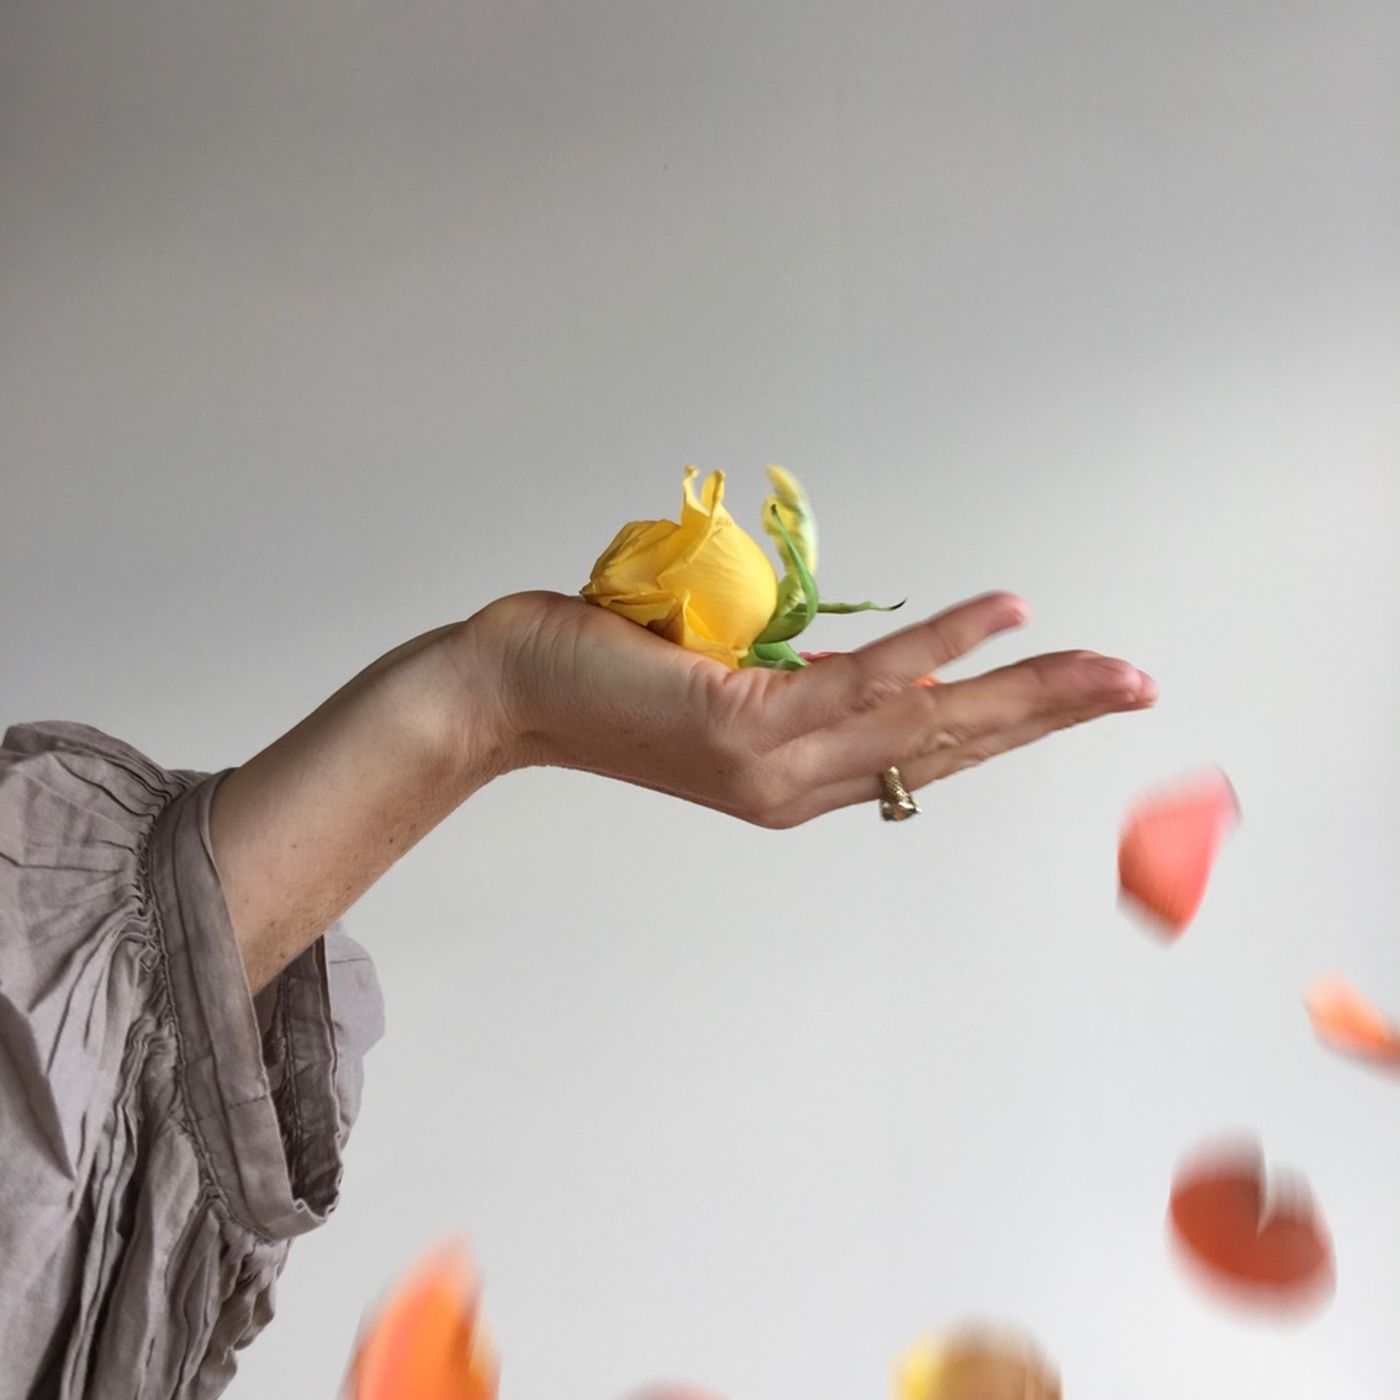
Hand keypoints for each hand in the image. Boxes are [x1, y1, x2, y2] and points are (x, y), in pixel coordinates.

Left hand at [457, 588, 1155, 827]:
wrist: (512, 689)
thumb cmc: (612, 674)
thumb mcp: (728, 687)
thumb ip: (801, 685)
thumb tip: (875, 662)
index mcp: (800, 780)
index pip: (926, 755)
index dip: (1010, 726)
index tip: (1080, 698)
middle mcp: (799, 788)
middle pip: (950, 748)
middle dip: (1051, 715)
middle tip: (1139, 688)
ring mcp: (777, 764)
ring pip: (928, 723)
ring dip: (1030, 692)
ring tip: (1112, 671)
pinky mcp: (748, 724)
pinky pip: (866, 680)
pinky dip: (943, 644)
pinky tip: (1008, 616)